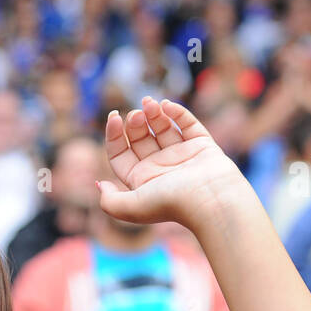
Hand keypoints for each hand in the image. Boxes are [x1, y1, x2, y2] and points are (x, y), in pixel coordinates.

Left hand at [98, 97, 252, 232]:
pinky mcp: (202, 146)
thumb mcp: (131, 208)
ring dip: (154, 112)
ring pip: (163, 128)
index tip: (114, 117)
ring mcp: (182, 156)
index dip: (114, 135)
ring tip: (149, 102)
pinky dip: (177, 113)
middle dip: (135, 122)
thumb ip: (110, 201)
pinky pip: (188, 125)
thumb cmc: (171, 204)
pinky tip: (167, 105)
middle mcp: (160, 168)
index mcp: (142, 180)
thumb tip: (99, 184)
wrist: (211, 201)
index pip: (121, 154)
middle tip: (136, 114)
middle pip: (140, 138)